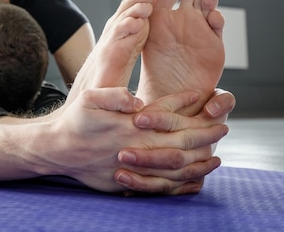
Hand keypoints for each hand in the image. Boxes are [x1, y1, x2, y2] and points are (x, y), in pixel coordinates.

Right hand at [46, 88, 227, 193]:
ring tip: (216, 157)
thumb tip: (137, 101)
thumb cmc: (76, 121)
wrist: (59, 150)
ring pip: (175, 169)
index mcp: (130, 125)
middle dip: (205, 135)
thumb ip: (113, 96)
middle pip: (179, 143)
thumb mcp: (89, 98)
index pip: (169, 117)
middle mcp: (136, 148)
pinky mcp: (130, 182)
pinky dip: (182, 186)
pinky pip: (162, 188)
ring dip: (198, 162)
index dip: (192, 111)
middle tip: (224, 128)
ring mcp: (134, 169)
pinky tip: (195, 182)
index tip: (210, 104)